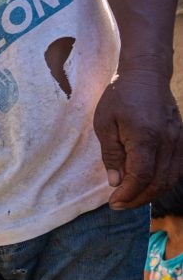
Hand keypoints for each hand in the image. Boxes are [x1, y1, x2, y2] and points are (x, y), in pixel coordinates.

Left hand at [93, 68, 182, 208]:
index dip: (128, 194)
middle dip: (138, 199)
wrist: (146, 75)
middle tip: (120, 204)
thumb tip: (116, 182)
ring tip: (132, 197)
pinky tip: (148, 185)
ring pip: (171, 179)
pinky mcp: (181, 139)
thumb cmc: (120, 97)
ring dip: (151, 194)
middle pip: (158, 182)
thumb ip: (111, 155)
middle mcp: (167, 141)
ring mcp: (178, 140)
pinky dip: (164, 182)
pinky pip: (177, 168)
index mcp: (145, 136)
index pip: (141, 176)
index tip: (113, 202)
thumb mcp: (105, 123)